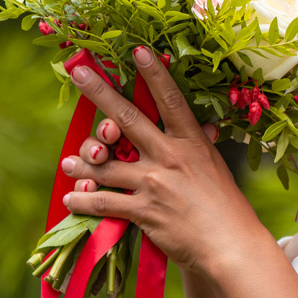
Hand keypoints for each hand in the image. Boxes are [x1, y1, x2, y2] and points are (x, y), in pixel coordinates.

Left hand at [60, 47, 261, 272]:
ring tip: (67, 162)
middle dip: (100, 93)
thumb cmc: (226, 207)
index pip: (170, 100)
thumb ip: (201, 145)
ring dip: (82, 160)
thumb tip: (205, 127)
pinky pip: (104, 201)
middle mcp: (170, 156)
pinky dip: (84, 199)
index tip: (138, 50)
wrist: (230, 247)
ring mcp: (154, 183)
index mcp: (191, 141)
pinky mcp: (143, 211)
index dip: (154, 74)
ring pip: (106, 164)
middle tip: (79, 72)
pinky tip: (70, 198)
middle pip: (127, 118)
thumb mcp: (215, 168)